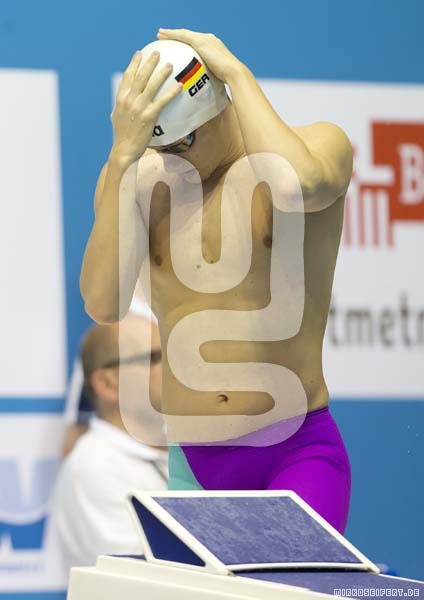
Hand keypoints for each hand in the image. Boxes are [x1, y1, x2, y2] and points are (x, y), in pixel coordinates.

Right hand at [110, 49, 181, 163]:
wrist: (124, 150)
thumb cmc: (122, 135)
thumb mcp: (116, 116)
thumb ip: (121, 104)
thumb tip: (124, 98)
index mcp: (121, 98)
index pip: (127, 76)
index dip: (134, 63)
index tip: (139, 53)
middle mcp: (129, 99)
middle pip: (140, 76)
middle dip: (149, 62)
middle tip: (158, 52)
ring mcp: (139, 107)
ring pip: (152, 85)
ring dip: (162, 73)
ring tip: (170, 65)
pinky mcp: (149, 116)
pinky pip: (163, 101)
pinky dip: (171, 92)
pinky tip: (179, 86)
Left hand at [157, 28, 244, 82]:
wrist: (233, 74)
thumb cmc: (228, 82)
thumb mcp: (216, 81)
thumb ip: (208, 83)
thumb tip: (202, 98)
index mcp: (213, 48)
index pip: (196, 44)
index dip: (185, 43)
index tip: (176, 46)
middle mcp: (209, 40)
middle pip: (188, 36)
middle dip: (176, 35)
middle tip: (164, 36)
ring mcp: (205, 39)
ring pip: (184, 34)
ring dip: (171, 33)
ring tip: (159, 34)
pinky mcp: (201, 41)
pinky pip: (182, 36)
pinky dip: (171, 34)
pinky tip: (161, 35)